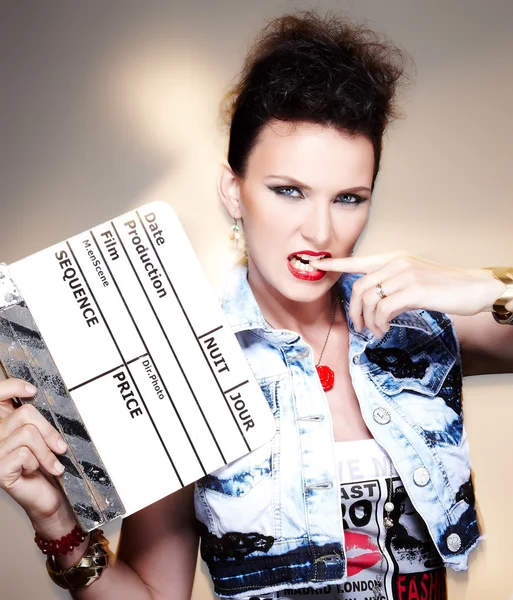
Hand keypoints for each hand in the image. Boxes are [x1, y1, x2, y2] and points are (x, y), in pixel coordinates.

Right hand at [0, 378, 68, 525]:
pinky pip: (24, 453)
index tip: (32, 391)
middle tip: (59, 447)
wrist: (48, 498)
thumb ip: (36, 420)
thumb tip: (38, 397)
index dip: (12, 387)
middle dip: (49, 430)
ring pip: (28, 433)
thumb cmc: (46, 467)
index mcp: (3, 424)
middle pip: (24, 413)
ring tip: (51, 463)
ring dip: (47, 450)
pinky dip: (39, 462)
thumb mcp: (43, 437)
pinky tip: (37, 472)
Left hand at [311, 252, 505, 337]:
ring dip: (368, 322)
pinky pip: (383, 309)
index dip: (334, 264)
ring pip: (369, 300)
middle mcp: (396, 263)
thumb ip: (391, 283)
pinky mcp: (414, 290)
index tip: (313, 263)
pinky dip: (380, 323)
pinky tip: (386, 329)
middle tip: (359, 327)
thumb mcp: (412, 279)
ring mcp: (405, 275)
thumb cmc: (443, 287)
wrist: (473, 288)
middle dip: (354, 311)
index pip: (358, 260)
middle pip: (359, 287)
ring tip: (377, 331)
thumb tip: (371, 301)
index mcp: (393, 258)